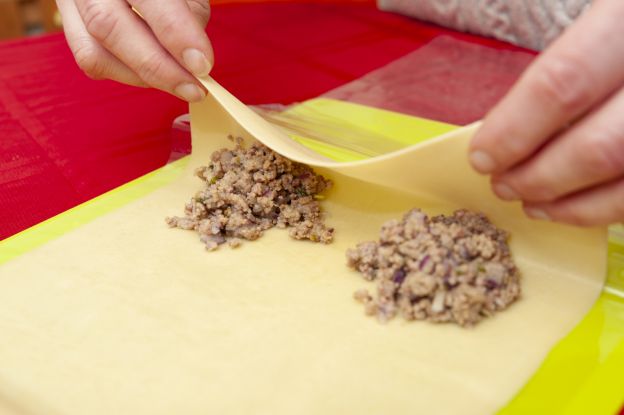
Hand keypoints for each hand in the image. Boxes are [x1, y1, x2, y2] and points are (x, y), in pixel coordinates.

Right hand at [56, 0, 212, 101]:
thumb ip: (190, 13)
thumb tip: (193, 58)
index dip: (176, 34)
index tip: (202, 64)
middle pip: (109, 26)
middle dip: (158, 67)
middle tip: (193, 88)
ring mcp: (71, 2)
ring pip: (94, 52)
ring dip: (142, 77)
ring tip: (177, 83)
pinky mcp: (69, 24)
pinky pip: (92, 60)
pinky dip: (126, 74)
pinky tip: (151, 74)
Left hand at [469, 0, 623, 226]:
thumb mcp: (607, 18)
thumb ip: (567, 66)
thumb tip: (505, 126)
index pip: (563, 82)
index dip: (515, 129)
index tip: (482, 156)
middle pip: (599, 145)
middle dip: (538, 176)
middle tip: (501, 185)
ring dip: (569, 203)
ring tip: (529, 203)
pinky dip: (605, 209)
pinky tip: (572, 208)